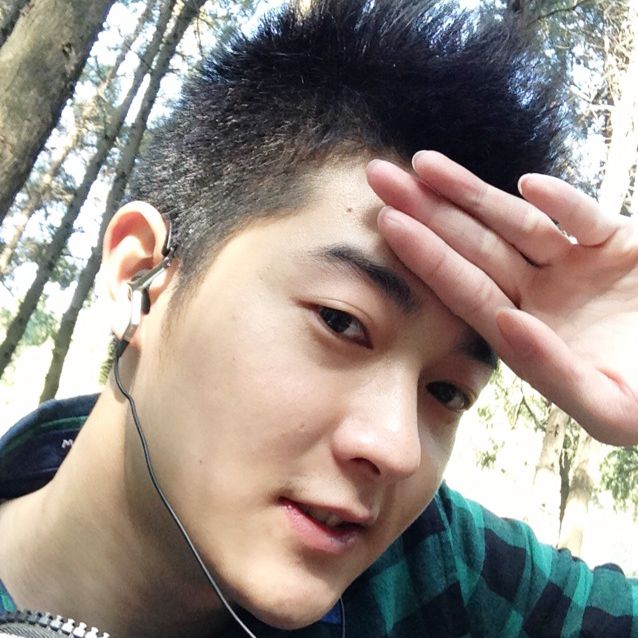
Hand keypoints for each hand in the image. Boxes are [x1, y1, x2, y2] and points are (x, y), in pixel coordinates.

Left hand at [367, 151, 637, 445]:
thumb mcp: (610, 408)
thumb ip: (553, 372)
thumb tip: (507, 323)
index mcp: (522, 332)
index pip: (463, 289)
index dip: (426, 257)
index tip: (387, 224)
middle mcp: (538, 294)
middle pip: (473, 247)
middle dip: (427, 211)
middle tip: (379, 177)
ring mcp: (575, 265)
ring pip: (515, 223)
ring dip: (471, 192)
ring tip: (424, 165)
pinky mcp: (617, 242)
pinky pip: (584, 218)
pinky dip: (562, 203)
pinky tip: (527, 186)